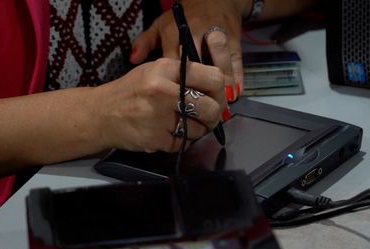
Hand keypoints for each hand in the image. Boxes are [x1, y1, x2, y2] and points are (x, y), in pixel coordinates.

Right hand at [90, 58, 224, 153]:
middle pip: (210, 107)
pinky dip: (179, 141)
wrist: (100, 114)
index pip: (213, 78)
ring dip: (195, 130)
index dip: (220, 91)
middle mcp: (162, 90)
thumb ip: (184, 75)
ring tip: (181, 125)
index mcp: (166, 69)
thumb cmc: (131, 92)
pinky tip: (167, 134)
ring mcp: (157, 116)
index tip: (216, 98)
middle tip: (207, 118)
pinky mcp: (154, 138)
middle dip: (212, 116)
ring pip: (198, 129)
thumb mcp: (155, 71)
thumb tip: (219, 90)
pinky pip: (182, 144)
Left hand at [131, 0, 245, 101]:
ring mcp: (218, 33)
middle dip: (199, 85)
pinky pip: (236, 58)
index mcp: (176, 31)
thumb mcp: (160, 26)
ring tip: (218, 105)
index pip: (174, 59)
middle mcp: (197, 31)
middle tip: (198, 108)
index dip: (176, 82)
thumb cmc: (181, 19)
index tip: (175, 102)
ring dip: (220, 84)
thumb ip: (145, 42)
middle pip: (198, 60)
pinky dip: (236, 77)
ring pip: (220, 59)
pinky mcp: (234, 36)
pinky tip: (234, 95)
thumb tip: (133, 59)